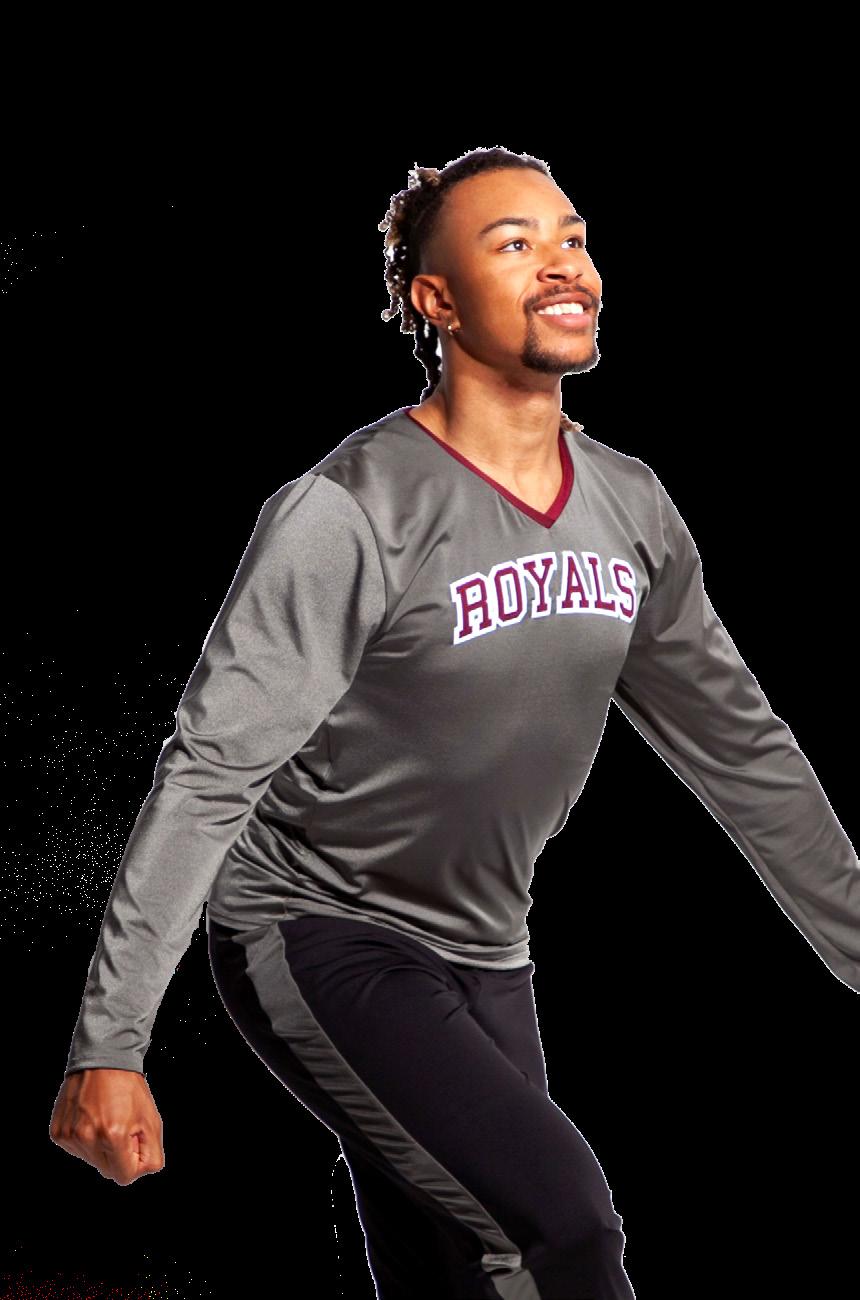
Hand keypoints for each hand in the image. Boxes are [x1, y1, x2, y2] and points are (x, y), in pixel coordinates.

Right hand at [49, 1068, 165, 1184]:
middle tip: (122, 1126)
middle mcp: (87, 1138)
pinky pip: (77, 1149)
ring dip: (101, 1146)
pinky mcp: (58, 1132)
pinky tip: (91, 1118)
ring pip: (92, 1160)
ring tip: (106, 1118)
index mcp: (113, 1135)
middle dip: (119, 1154)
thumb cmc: (129, 1088)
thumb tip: (140, 1171)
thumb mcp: (151, 1119)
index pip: (125, 1177)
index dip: (134, 1161)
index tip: (135, 1140)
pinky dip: (86, 1139)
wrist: (102, 1060)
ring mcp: (69, 1136)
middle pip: (108, 1171)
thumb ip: (152, 1153)